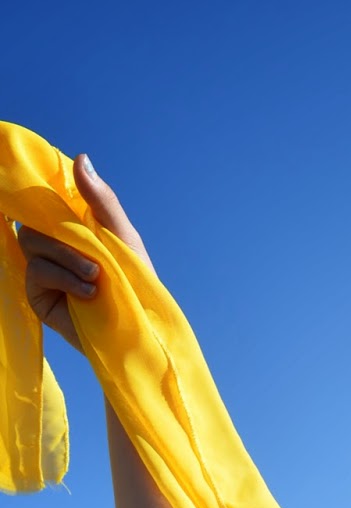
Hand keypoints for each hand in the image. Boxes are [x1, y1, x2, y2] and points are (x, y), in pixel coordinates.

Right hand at [17, 153, 153, 352]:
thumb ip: (101, 200)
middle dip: (64, 235)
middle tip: (93, 256)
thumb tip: (81, 157)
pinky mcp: (37, 295)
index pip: (45, 198)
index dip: (45, 190)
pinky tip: (89, 292)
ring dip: (67, 257)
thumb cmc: (136, 281)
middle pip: (33, 219)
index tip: (58, 193)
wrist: (140, 328)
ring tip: (96, 277)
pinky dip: (64, 277)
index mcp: (69, 225)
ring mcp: (42, 269)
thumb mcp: (122, 235)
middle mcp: (51, 244)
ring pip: (31, 242)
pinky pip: (37, 271)